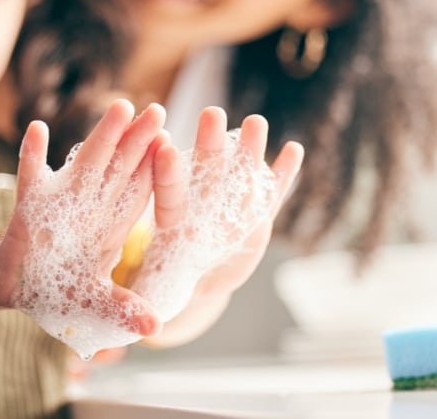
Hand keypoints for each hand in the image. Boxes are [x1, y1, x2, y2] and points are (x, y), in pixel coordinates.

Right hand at [0, 100, 166, 357]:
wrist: (14, 285)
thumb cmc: (57, 289)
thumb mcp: (93, 302)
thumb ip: (121, 308)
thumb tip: (156, 327)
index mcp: (111, 226)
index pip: (139, 191)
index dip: (156, 169)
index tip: (176, 144)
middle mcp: (91, 206)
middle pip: (118, 167)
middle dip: (138, 140)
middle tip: (158, 109)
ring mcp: (60, 201)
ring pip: (84, 163)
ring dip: (101, 136)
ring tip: (120, 107)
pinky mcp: (28, 206)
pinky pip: (30, 176)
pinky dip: (32, 155)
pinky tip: (37, 129)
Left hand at [131, 107, 303, 320]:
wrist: (199, 276)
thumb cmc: (170, 278)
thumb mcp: (156, 289)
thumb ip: (150, 297)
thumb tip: (141, 323)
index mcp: (173, 221)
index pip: (167, 194)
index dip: (166, 174)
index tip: (160, 146)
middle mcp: (202, 204)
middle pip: (204, 170)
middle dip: (208, 143)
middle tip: (211, 113)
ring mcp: (232, 207)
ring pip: (240, 173)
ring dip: (248, 150)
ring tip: (256, 123)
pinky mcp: (258, 215)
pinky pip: (272, 192)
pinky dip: (283, 174)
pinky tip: (294, 150)